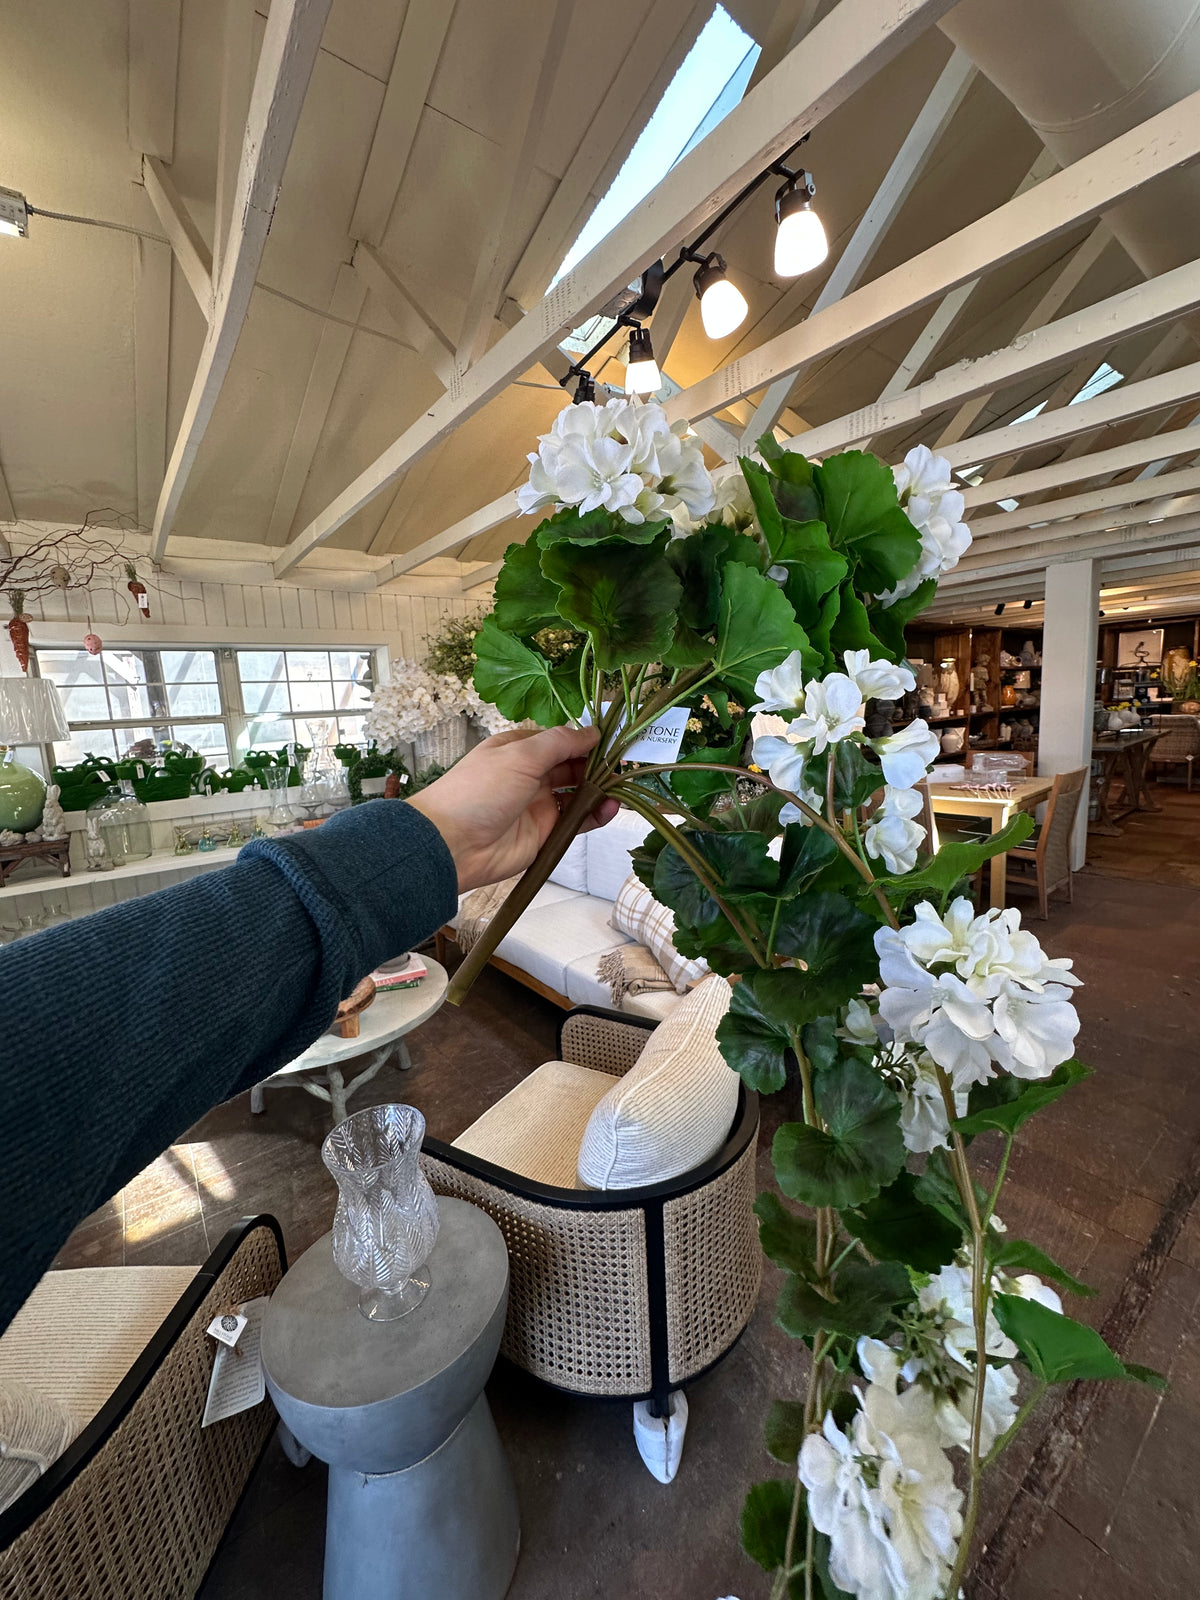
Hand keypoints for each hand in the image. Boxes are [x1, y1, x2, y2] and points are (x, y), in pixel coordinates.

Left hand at [408, 726, 618, 890]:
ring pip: (578, 793)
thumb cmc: (479, 790)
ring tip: (622, 787)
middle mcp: (530, 774)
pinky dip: (595, 815)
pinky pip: (576, 821)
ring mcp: (538, 804)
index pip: (560, 740)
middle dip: (597, 764)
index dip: (585, 739)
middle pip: (571, 766)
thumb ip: (559, 743)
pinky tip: (610, 808)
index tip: (614, 740)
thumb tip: (593, 732)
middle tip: (625, 765)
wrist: (452, 844)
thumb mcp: (520, 754)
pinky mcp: (545, 833)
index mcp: (518, 749)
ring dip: (600, 790)